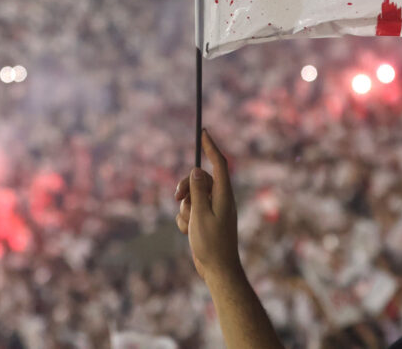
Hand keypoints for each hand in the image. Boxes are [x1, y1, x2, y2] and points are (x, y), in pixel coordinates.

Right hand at [174, 129, 241, 281]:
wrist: (217, 270)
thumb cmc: (211, 244)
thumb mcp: (200, 214)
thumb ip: (197, 191)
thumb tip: (196, 169)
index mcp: (224, 195)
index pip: (219, 164)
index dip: (211, 147)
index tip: (203, 132)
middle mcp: (220, 199)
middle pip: (200, 179)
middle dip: (186, 186)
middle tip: (177, 195)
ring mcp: (213, 209)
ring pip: (192, 196)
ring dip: (185, 209)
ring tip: (189, 225)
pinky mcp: (205, 219)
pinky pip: (190, 210)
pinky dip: (186, 219)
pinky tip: (189, 232)